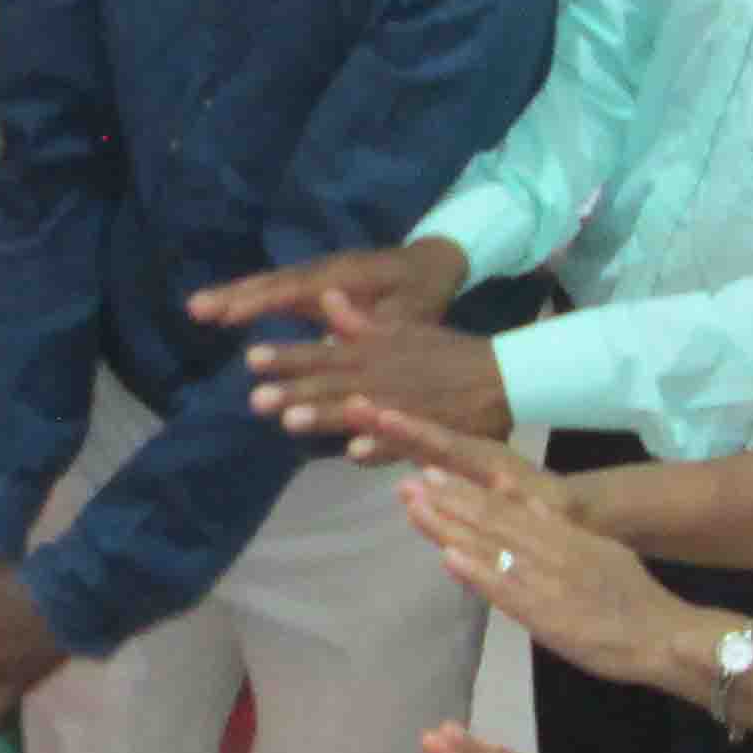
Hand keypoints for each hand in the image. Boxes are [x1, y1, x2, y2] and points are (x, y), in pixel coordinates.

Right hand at [185, 235, 465, 339]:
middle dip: (233, 294)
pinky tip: (227, 311)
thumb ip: (371, 324)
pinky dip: (250, 298)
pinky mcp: (316, 283)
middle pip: (272, 282)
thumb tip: (329, 342)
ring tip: (197, 308)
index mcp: (346, 277)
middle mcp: (324, 271)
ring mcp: (318, 274)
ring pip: (270, 283)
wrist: (434, 262)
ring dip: (234, 295)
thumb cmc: (423, 293)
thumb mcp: (408, 314)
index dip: (261, 302)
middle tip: (194, 308)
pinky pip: (277, 289)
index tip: (228, 314)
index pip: (295, 289)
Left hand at [242, 290, 511, 451]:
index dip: (287, 357)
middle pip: (331, 385)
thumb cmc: (445, 354)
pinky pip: (400, 442)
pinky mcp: (424, 431)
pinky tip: (355, 454)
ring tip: (290, 421)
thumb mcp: (403, 329)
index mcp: (373, 353)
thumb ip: (360, 321)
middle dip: (294, 390)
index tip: (252, 358)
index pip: (322, 355)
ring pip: (357, 412)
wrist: (501, 374)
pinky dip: (380, 446)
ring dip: (325, 416)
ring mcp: (401, 406)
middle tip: (256, 398)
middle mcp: (381, 378)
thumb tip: (328, 298)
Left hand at [403, 453, 713, 687]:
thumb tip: (527, 501)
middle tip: (408, 483)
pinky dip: (476, 573)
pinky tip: (447, 558)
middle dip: (448, 501)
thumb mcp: (602, 550)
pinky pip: (506, 591)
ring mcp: (547, 581)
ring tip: (415, 508)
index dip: (467, 491)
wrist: (664, 636)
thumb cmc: (633, 600)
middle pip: (492, 521)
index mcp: (566, 535)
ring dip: (450, 528)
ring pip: (492, 548)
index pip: (507, 508)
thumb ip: (562, 528)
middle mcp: (553, 549)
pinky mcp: (546, 615)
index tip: (432, 475)